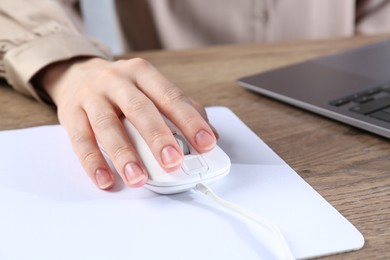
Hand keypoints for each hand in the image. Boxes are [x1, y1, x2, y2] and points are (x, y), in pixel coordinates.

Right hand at [37, 57, 216, 189]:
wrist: (77, 73)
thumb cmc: (122, 87)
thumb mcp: (150, 88)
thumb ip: (180, 109)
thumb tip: (210, 135)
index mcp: (143, 73)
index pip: (171, 97)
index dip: (190, 121)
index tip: (206, 143)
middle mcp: (117, 81)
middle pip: (140, 109)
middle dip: (158, 137)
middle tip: (173, 162)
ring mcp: (91, 96)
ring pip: (108, 126)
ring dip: (124, 155)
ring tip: (138, 178)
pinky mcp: (71, 114)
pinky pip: (80, 140)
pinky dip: (93, 162)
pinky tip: (106, 179)